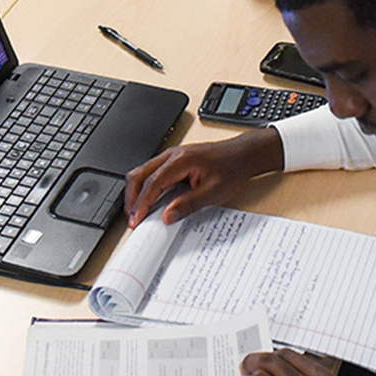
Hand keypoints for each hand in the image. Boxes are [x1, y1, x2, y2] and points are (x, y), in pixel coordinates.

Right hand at [124, 127, 283, 226]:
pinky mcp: (174, 160)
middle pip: (139, 174)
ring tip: (138, 212)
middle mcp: (172, 155)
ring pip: (143, 172)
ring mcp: (171, 156)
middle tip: (133, 218)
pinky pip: (152, 172)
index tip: (136, 220)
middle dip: (132, 198)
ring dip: (137, 192)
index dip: (142, 203)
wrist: (243, 155)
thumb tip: (168, 216)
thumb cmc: (232, 169)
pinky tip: (149, 200)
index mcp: (180, 160)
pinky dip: (146, 187)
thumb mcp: (213, 192)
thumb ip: (188, 204)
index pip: (152, 183)